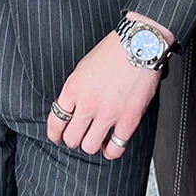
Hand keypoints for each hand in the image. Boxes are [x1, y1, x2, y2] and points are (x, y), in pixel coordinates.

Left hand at [46, 29, 160, 160]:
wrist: (140, 45)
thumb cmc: (114, 51)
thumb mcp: (84, 67)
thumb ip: (76, 89)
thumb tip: (72, 108)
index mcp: (74, 88)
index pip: (55, 121)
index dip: (54, 133)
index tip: (57, 136)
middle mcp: (88, 103)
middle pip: (71, 138)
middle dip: (73, 139)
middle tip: (79, 135)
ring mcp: (108, 113)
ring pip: (90, 147)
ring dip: (91, 144)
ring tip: (95, 138)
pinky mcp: (128, 120)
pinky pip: (115, 148)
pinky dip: (111, 150)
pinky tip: (111, 145)